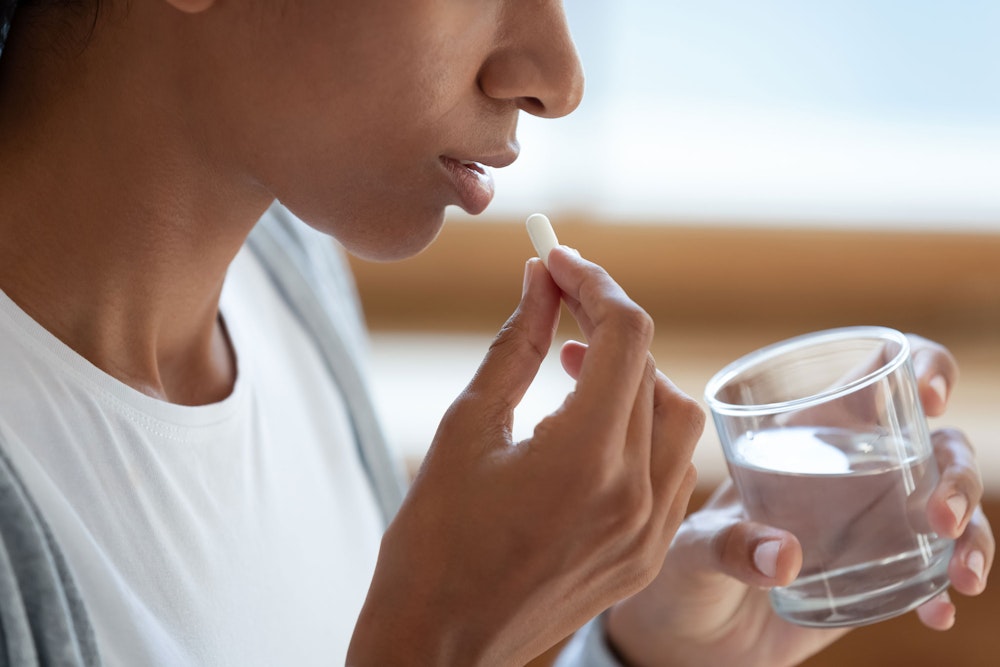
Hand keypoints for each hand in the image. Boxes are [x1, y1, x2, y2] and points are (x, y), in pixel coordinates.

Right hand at [347, 248, 702, 665]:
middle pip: (653, 370)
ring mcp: (649, 534)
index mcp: (585, 459)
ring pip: (677, 420)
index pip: (625, 336)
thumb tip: (539, 281)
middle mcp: (635, 496)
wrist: (438, 647)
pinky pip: (673, 471)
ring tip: (577, 365)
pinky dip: (644, 429)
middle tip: (559, 301)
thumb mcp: (465, 429)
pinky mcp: (647, 557)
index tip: (556, 260)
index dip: (593, 283)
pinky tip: (595, 424)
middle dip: (608, 322)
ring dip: (635, 376)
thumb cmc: (431, 542)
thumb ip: (517, 346)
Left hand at [603, 334, 993, 666]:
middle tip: (942, 516)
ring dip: (973, 532)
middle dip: (957, 471)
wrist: (686, 638)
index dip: (920, 365)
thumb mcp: (693, 550)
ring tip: (960, 574)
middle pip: (936, 444)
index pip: (877, 376)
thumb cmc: (679, 571)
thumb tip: (785, 557)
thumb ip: (729, 546)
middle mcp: (849, 471)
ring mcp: (871, 523)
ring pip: (951, 506)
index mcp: (806, 435)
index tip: (928, 395)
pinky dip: (946, 590)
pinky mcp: (877, 575)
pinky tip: (938, 612)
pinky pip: (933, 572)